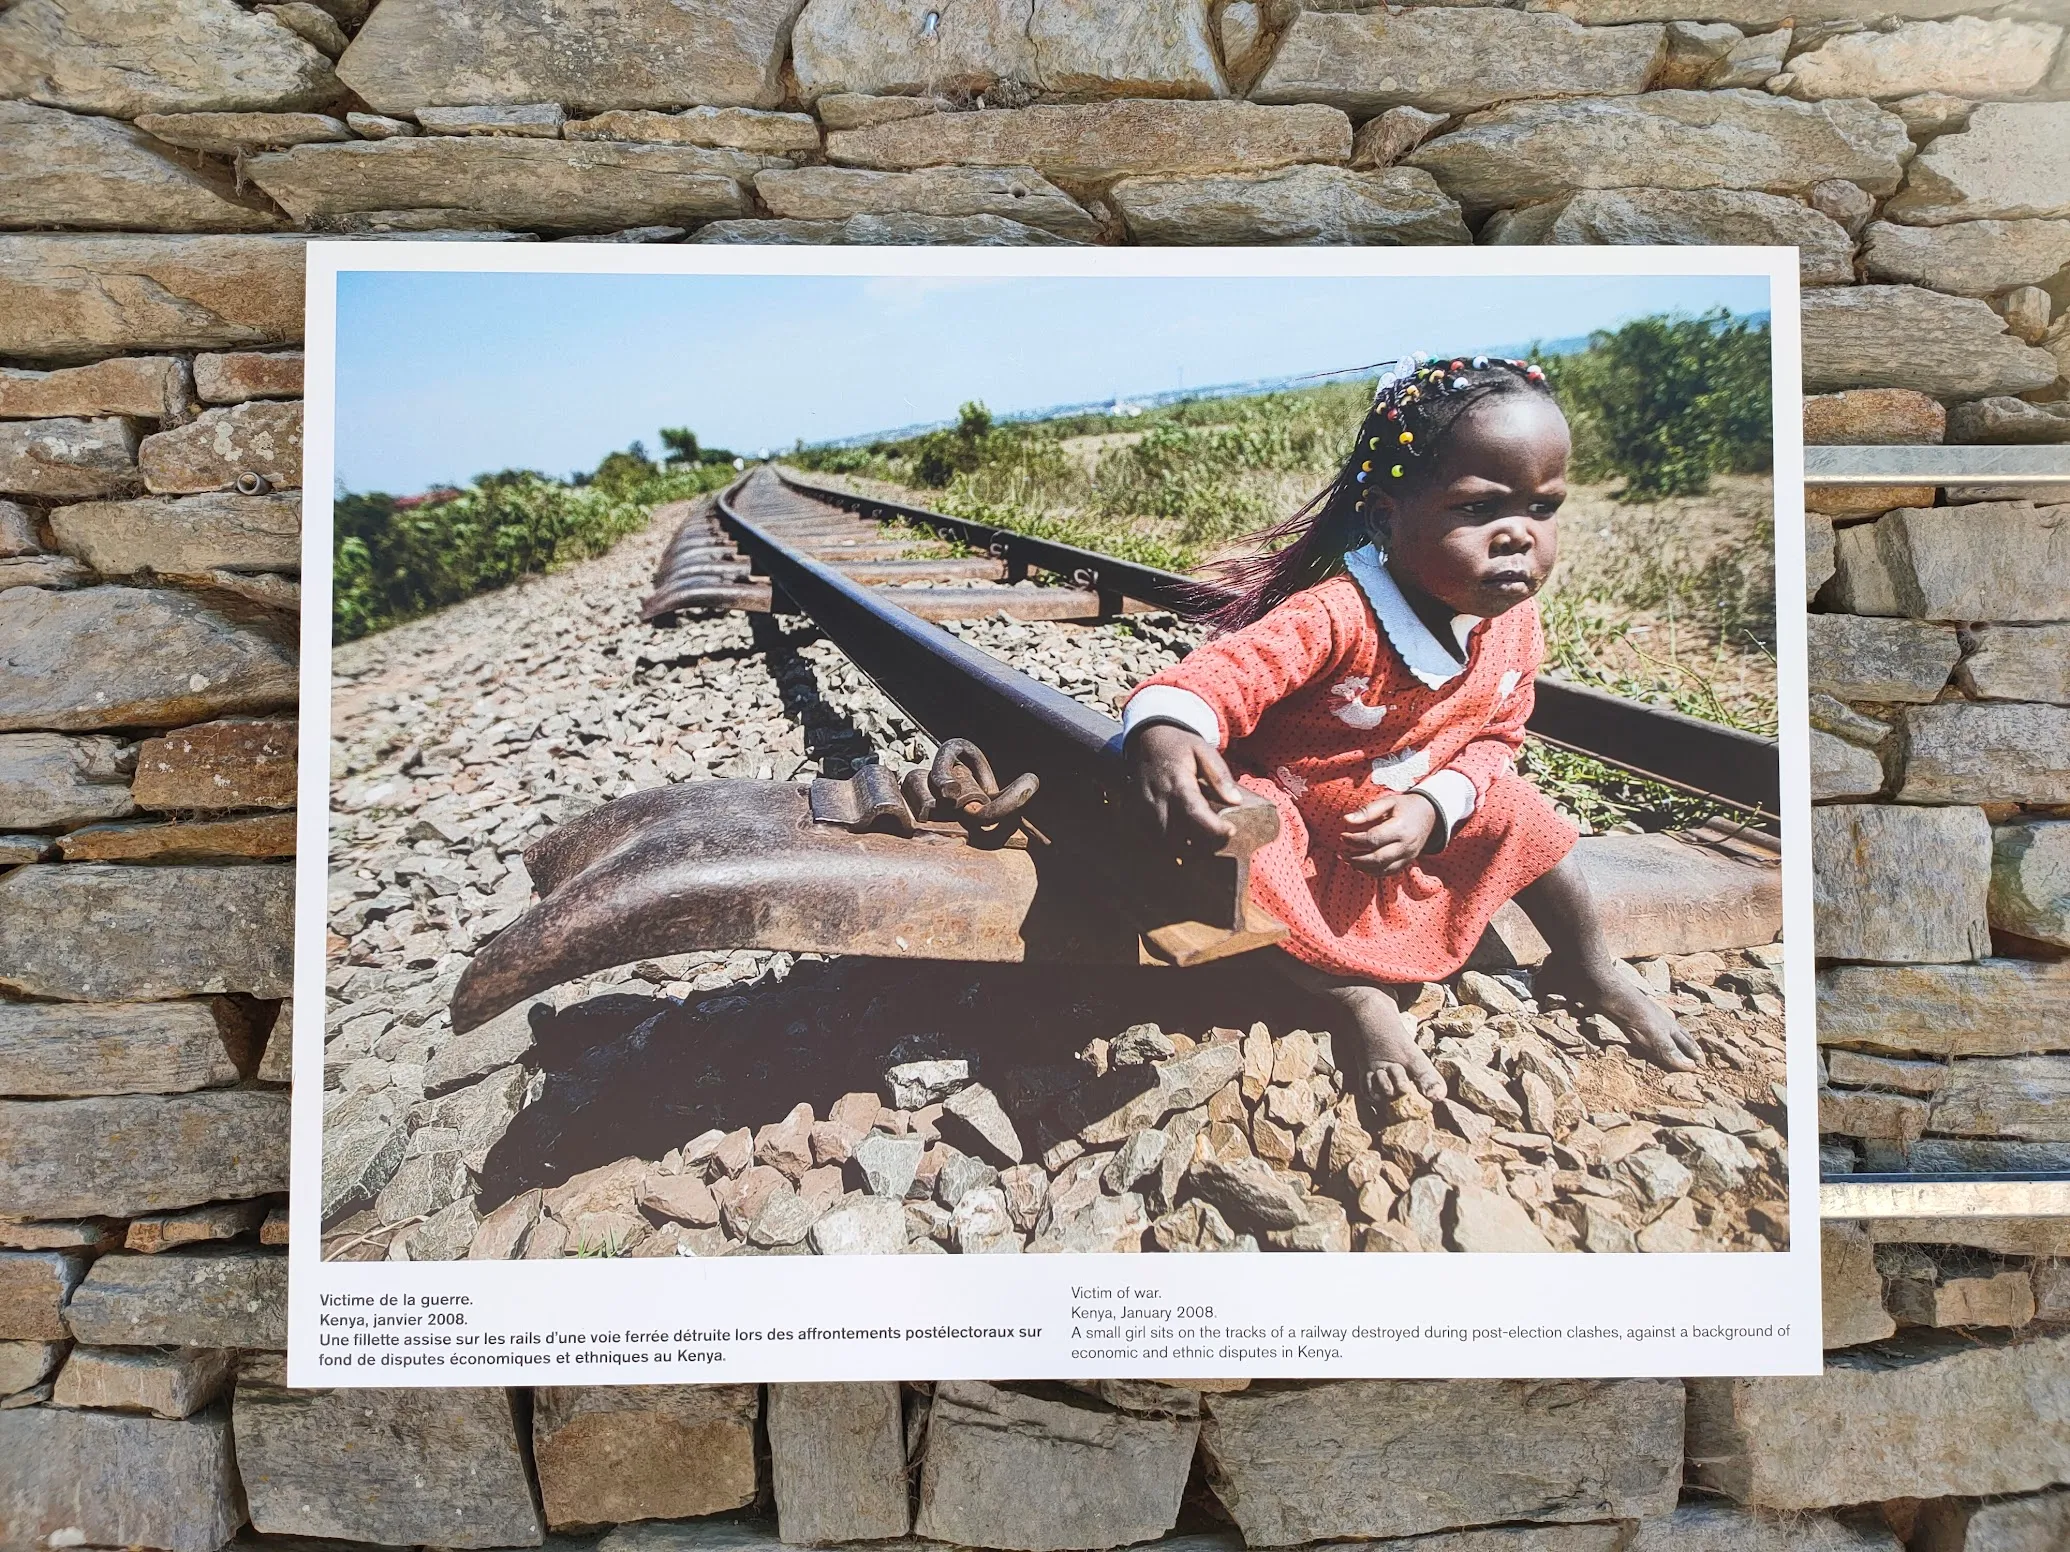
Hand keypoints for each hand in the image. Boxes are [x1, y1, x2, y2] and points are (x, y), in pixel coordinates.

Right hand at [1126, 723, 1246, 851]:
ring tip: (1202, 845)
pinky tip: (1182, 843)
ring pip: (1162, 845)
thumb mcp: (1205, 751)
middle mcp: (1157, 800)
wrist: (1148, 739)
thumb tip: (1236, 802)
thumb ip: (1220, 777)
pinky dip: (1167, 848)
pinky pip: (1150, 841)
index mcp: (1177, 783)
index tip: (1231, 831)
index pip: (1195, 814)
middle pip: (1177, 838)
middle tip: (1219, 842)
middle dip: (1200, 847)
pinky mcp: (1134, 816)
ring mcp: (1142, 810)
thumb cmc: (1181, 747)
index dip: (1214, 829)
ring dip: (1183, 851)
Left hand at [1341, 791, 1438, 876]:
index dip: (1355, 840)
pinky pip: (1388, 872)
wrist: (1430, 815)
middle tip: (1340, 853)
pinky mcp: (1407, 862)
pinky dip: (1372, 872)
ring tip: (1346, 859)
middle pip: (1377, 858)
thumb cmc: (1406, 806)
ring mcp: (1408, 856)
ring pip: (1382, 869)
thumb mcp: (1388, 801)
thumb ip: (1368, 810)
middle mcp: (1406, 845)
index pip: (1374, 839)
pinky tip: (1359, 866)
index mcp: (1401, 828)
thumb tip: (1346, 820)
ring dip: (1361, 867)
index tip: (1342, 836)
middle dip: (1356, 858)